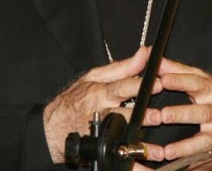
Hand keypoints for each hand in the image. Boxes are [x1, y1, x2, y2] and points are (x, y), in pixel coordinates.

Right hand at [43, 47, 162, 162]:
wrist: (53, 127)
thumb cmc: (76, 98)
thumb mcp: (95, 77)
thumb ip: (123, 67)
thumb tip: (144, 52)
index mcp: (100, 92)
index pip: (121, 86)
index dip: (139, 85)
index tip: (158, 83)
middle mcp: (101, 112)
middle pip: (124, 113)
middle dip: (142, 116)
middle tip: (159, 117)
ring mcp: (100, 132)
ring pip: (121, 138)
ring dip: (140, 146)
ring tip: (157, 151)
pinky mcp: (99, 148)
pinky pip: (116, 158)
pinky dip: (131, 165)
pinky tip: (143, 167)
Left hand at [158, 57, 211, 159]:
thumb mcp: (198, 78)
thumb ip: (175, 70)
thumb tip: (155, 59)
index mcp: (208, 86)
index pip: (193, 81)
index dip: (178, 80)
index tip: (163, 79)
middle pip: (198, 110)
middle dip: (181, 113)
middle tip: (163, 115)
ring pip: (202, 132)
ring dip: (185, 138)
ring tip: (166, 142)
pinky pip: (202, 148)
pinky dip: (187, 151)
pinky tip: (171, 153)